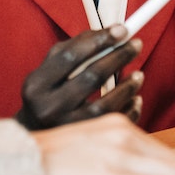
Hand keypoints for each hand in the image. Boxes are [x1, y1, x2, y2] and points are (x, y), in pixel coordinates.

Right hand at [15, 25, 142, 129]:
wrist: (34, 139)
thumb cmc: (47, 95)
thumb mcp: (49, 71)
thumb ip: (74, 49)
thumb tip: (112, 32)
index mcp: (36, 84)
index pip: (70, 56)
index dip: (98, 40)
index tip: (122, 29)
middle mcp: (48, 107)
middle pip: (91, 77)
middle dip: (118, 57)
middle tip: (136, 44)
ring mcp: (66, 129)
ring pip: (106, 104)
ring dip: (128, 86)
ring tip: (139, 75)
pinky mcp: (84, 145)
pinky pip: (114, 125)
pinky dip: (129, 110)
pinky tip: (135, 99)